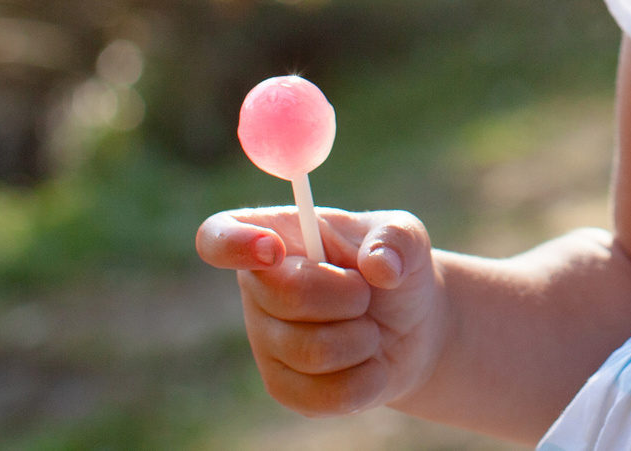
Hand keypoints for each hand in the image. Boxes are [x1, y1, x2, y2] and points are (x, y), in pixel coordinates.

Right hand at [196, 204, 447, 416]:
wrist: (412, 326)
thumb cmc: (395, 267)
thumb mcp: (406, 236)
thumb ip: (397, 238)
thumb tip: (380, 266)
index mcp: (274, 235)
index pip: (218, 236)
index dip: (233, 244)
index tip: (273, 250)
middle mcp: (258, 289)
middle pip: (288, 295)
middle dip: (348, 295)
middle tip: (366, 293)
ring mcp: (265, 342)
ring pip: (311, 350)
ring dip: (362, 339)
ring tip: (369, 328)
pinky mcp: (283, 388)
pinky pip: (324, 395)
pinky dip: (366, 379)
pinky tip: (369, 363)